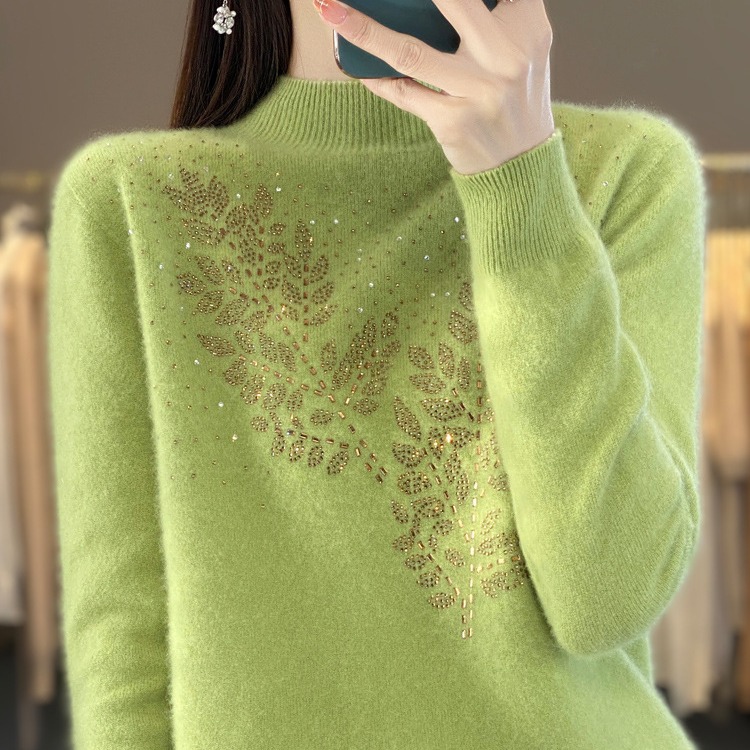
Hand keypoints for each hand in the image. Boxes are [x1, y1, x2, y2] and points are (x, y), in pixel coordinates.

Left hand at [313, 0, 555, 174]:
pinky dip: (373, 77)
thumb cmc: (511, 97)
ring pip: (409, 50)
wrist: (521, 165)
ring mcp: (479, 91)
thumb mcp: (519, 48)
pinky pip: (402, 92)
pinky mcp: (454, 122)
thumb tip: (418, 4)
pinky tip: (352, 63)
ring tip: (328, 8)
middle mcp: (506, 55)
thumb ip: (488, 15)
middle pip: (451, 0)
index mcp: (525, 24)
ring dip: (362, 29)